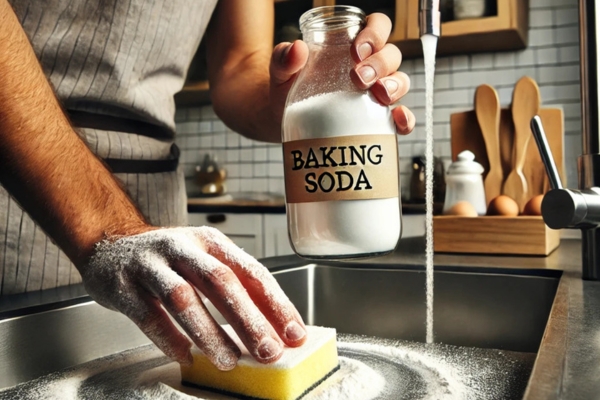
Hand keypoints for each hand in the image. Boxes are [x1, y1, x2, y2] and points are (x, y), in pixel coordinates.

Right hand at [81, 226, 306, 370]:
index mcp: (211, 241)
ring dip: (209, 332)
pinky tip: (185, 356)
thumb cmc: (167, 258)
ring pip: (184, 297)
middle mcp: (183, 248)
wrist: (110, 242)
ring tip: (228, 360)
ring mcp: (151, 264)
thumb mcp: (204, 259)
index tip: (294, 332)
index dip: (276, 303)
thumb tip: (271, 326)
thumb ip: (233, 288)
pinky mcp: (123, 284)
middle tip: (268, 350)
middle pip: (221, 281)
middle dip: (248, 319)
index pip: (251, 271)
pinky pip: (147, 315)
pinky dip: (168, 338)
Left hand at [270, 12, 414, 134]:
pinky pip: (401, 117)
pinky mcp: (377, 120)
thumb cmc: (286, 90)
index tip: (356, 51)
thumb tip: (296, 48)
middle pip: (392, 54)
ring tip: (378, 95)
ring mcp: (376, 93)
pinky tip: (398, 120)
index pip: (377, 26)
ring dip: (395, 86)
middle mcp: (370, 66)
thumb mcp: (281, 73)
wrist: (283, 122)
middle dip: (380, 64)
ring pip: (401, 81)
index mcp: (352, 46)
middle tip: (358, 78)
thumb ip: (283, 58)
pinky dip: (406, 118)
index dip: (375, 33)